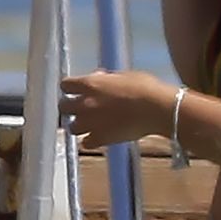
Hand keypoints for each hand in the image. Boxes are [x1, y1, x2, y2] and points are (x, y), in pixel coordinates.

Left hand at [59, 69, 174, 149]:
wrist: (157, 109)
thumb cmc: (144, 88)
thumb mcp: (123, 75)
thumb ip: (106, 79)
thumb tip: (100, 79)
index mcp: (90, 84)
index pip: (65, 85)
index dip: (71, 87)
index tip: (77, 89)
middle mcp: (85, 104)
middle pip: (63, 107)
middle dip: (70, 107)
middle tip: (81, 107)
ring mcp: (91, 123)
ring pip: (72, 127)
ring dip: (79, 125)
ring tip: (90, 124)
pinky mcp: (101, 139)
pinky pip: (86, 143)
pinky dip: (90, 141)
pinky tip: (98, 136)